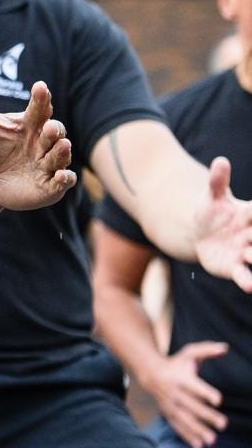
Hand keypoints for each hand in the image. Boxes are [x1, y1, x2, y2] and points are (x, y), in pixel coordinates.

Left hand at [0, 80, 74, 210]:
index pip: (39, 108)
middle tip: (49, 127)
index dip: (41, 98)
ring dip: (62, 151)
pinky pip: (62, 182)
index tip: (40, 87)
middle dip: (54, 129)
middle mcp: (43, 142)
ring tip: (63, 145)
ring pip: (61, 155)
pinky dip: (65, 179)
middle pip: (54, 132)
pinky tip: (62, 176)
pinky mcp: (49, 185)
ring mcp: (48, 164)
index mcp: (30, 123)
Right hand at [145, 341, 228, 447]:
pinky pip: (176, 426)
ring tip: (212, 440)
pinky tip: (199, 445)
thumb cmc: (175, 363)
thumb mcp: (188, 353)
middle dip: (206, 416)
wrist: (148, 372)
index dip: (205, 392)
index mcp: (180, 378)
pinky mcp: (167, 413)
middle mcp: (174, 392)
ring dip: (197, 430)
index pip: (194, 386)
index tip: (217, 400)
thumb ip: (207, 350)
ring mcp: (169, 405)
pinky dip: (187, 436)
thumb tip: (225, 348)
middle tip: (223, 424)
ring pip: (184, 419)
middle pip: (191, 405)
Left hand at [193, 157, 251, 291]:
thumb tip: (221, 161)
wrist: (201, 234)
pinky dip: (248, 281)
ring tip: (251, 256)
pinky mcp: (234, 267)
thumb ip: (217, 181)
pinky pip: (244, 275)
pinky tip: (250, 286)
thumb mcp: (212, 196)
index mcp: (250, 215)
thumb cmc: (212, 212)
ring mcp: (245, 252)